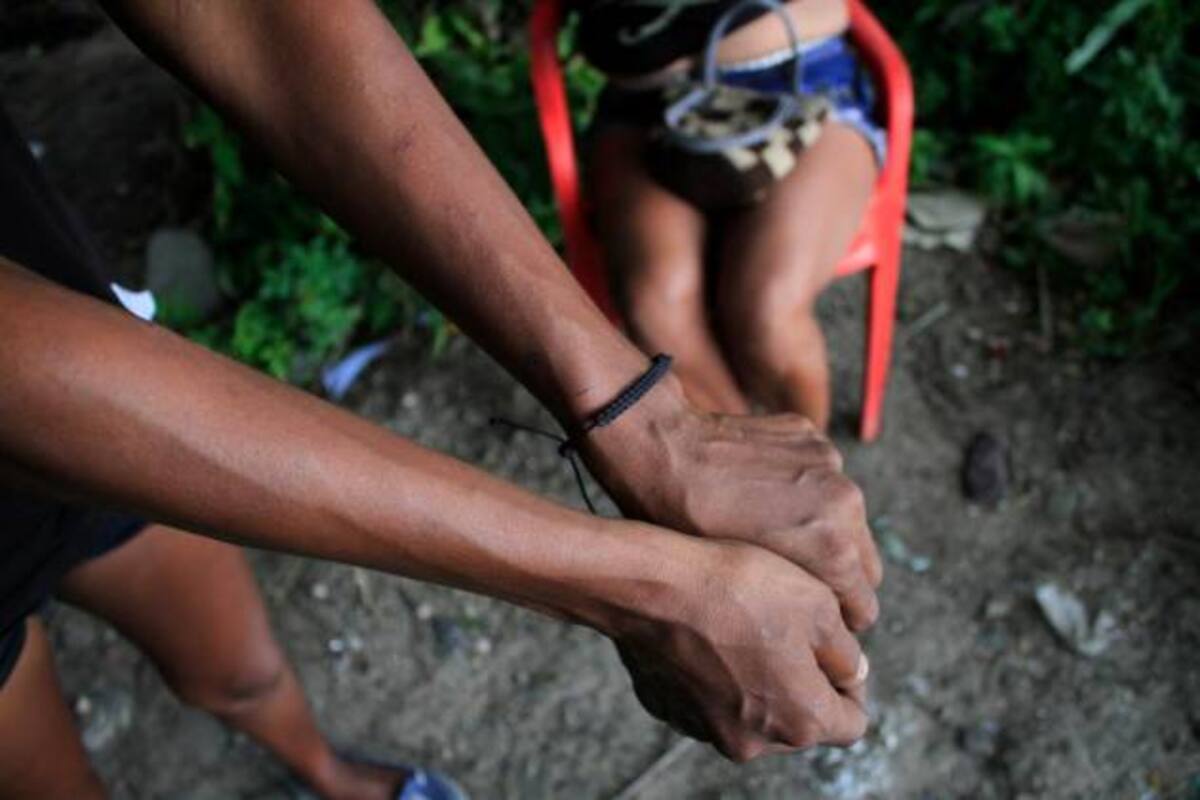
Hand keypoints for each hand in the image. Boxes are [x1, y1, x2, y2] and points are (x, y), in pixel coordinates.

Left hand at [581, 374, 882, 630]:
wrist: (661, 449)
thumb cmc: (687, 528)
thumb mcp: (740, 583)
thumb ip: (797, 600)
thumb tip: (821, 618)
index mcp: (833, 547)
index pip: (863, 606)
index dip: (838, 620)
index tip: (814, 622)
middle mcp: (844, 502)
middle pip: (865, 564)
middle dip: (839, 579)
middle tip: (797, 585)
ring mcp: (831, 463)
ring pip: (847, 519)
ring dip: (824, 531)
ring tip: (775, 538)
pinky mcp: (812, 436)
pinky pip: (824, 478)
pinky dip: (805, 490)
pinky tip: (762, 495)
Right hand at [609, 536, 869, 760]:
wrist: (652, 586)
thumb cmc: (739, 589)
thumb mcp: (818, 606)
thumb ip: (846, 651)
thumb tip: (853, 670)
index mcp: (801, 720)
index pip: (852, 722)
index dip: (853, 684)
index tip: (838, 651)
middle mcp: (754, 741)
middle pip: (799, 722)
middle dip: (804, 683)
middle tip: (792, 631)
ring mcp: (707, 729)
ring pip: (754, 712)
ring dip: (760, 680)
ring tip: (747, 626)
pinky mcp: (670, 710)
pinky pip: (710, 699)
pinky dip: (718, 676)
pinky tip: (711, 635)